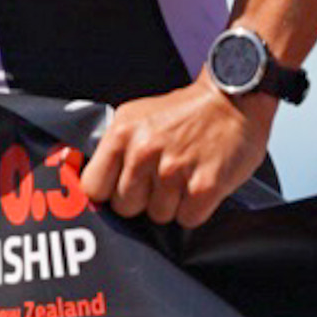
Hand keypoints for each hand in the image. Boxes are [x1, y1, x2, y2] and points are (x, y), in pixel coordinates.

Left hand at [80, 76, 272, 227]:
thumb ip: (113, 148)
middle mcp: (144, 150)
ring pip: (159, 217)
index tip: (118, 191)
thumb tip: (82, 183)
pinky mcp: (205, 185)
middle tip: (162, 177)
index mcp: (123, 132)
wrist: (235, 97)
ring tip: (186, 175)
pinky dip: (196, 208)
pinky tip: (202, 182)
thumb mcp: (137, 117)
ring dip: (173, 204)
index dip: (107, 194)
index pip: (92, 188)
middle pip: (126, 208)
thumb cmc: (186, 112)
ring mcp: (175, 169)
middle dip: (143, 200)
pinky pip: (188, 219)